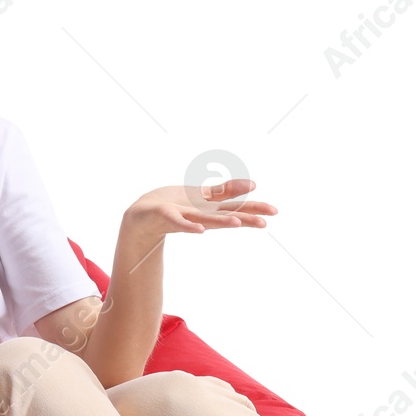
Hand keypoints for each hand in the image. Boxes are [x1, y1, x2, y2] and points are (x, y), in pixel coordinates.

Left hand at [124, 177, 275, 238]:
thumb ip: (226, 191)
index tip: (274, 212)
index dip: (253, 208)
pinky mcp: (166, 217)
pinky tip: (200, 230)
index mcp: (210, 208)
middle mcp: (201, 215)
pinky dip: (189, 226)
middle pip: (226, 215)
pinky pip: (178, 222)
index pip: (235, 206)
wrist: (142, 216)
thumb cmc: (173, 204)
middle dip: (245, 218)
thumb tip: (253, 185)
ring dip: (221, 222)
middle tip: (265, 223)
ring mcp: (185, 216)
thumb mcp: (203, 194)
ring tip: (238, 223)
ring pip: (206, 219)